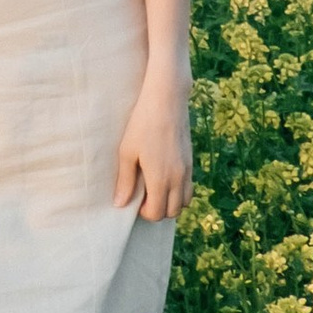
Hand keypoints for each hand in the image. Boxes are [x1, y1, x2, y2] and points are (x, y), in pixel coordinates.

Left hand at [114, 73, 192, 223]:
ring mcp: (187, 170)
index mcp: (161, 179)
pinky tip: (165, 176)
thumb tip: (121, 204)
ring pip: (184, 202)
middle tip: (144, 194)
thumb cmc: (142, 123)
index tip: (135, 198)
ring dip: (170, 202)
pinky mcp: (191, 160)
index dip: (144, 212)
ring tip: (155, 187)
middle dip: (158, 209)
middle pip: (172, 212)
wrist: (166, 99)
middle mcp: (178, 178)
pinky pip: (189, 187)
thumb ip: (126, 180)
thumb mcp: (128, 151)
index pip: (157, 213)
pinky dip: (179, 191)